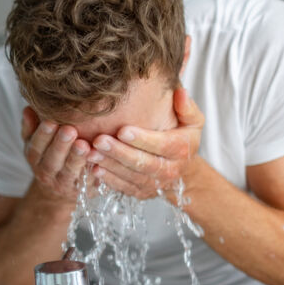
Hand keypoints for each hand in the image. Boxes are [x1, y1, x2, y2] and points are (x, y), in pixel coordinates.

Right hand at [20, 106, 92, 202]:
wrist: (58, 190)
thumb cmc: (49, 156)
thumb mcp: (35, 142)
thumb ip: (31, 127)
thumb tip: (28, 109)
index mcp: (35, 158)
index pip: (36, 147)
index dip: (42, 135)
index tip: (50, 122)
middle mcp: (46, 173)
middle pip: (52, 160)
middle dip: (60, 145)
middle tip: (70, 130)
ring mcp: (64, 184)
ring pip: (69, 172)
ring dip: (76, 159)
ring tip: (84, 145)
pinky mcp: (82, 191)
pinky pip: (88, 183)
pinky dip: (93, 173)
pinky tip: (99, 161)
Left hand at [87, 88, 204, 200]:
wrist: (183, 167)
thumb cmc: (182, 135)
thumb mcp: (192, 121)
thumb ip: (186, 108)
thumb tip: (180, 92)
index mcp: (181, 149)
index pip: (161, 144)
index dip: (142, 139)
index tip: (122, 130)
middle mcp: (169, 169)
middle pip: (142, 162)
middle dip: (119, 152)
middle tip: (99, 141)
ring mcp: (155, 183)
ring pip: (130, 176)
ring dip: (109, 165)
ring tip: (91, 153)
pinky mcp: (142, 192)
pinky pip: (123, 187)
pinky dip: (108, 179)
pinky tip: (93, 168)